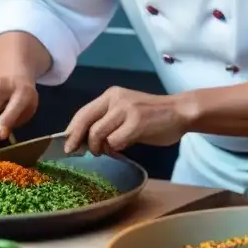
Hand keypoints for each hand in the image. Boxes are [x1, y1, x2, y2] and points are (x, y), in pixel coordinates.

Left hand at [63, 86, 189, 155]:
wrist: (180, 112)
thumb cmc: (152, 115)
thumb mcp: (126, 112)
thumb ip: (107, 121)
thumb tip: (86, 139)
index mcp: (110, 95)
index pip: (83, 112)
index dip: (72, 129)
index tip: (67, 143)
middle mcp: (115, 99)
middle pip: (85, 121)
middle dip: (77, 139)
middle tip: (75, 152)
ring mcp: (126, 110)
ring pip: (97, 133)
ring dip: (99, 147)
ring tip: (107, 150)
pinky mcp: (137, 123)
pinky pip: (115, 141)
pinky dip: (115, 148)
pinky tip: (122, 148)